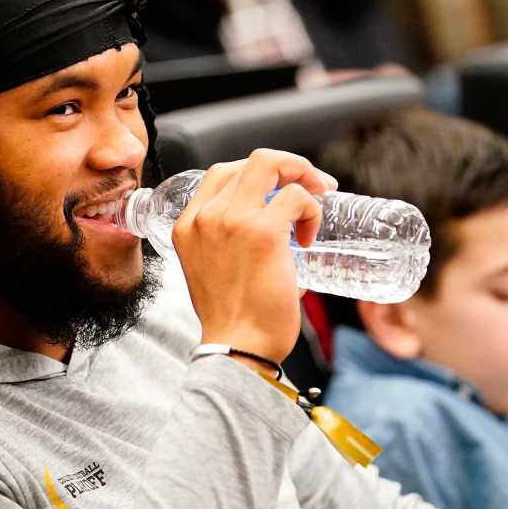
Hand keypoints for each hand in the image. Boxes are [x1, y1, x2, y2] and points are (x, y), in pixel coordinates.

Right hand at [173, 149, 335, 365]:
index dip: (258, 174)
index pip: (221, 173)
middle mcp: (206, 217)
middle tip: (313, 185)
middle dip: (288, 164)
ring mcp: (232, 221)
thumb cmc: (232, 320)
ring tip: (319, 201)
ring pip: (271, 164)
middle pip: (249, 160)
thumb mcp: (210, 271)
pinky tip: (308, 238)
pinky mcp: (263, 233)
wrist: (236, 348)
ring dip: (304, 176)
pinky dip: (312, 211)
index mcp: (187, 225)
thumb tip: (276, 237)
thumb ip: (227, 246)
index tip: (281, 188)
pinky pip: (297, 198)